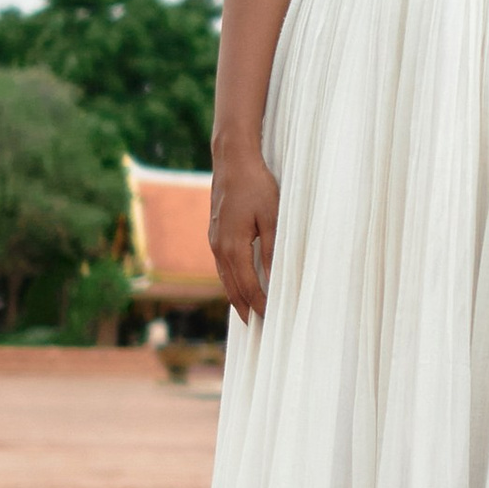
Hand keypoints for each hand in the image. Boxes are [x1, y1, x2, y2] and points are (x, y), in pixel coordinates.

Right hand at [211, 154, 278, 322]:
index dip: (259, 304)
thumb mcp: (272, 217)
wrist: (232, 161)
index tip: (270, 319)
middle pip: (232, 287)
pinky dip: (230, 279)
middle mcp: (219, 247)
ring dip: (235, 295)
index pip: (247, 286)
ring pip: (224, 277)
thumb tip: (274, 278)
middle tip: (257, 326)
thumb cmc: (256, 186)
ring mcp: (214, 240)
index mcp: (232, 247)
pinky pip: (222, 264)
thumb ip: (272, 250)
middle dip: (244, 307)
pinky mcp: (215, 232)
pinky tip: (238, 282)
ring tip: (247, 312)